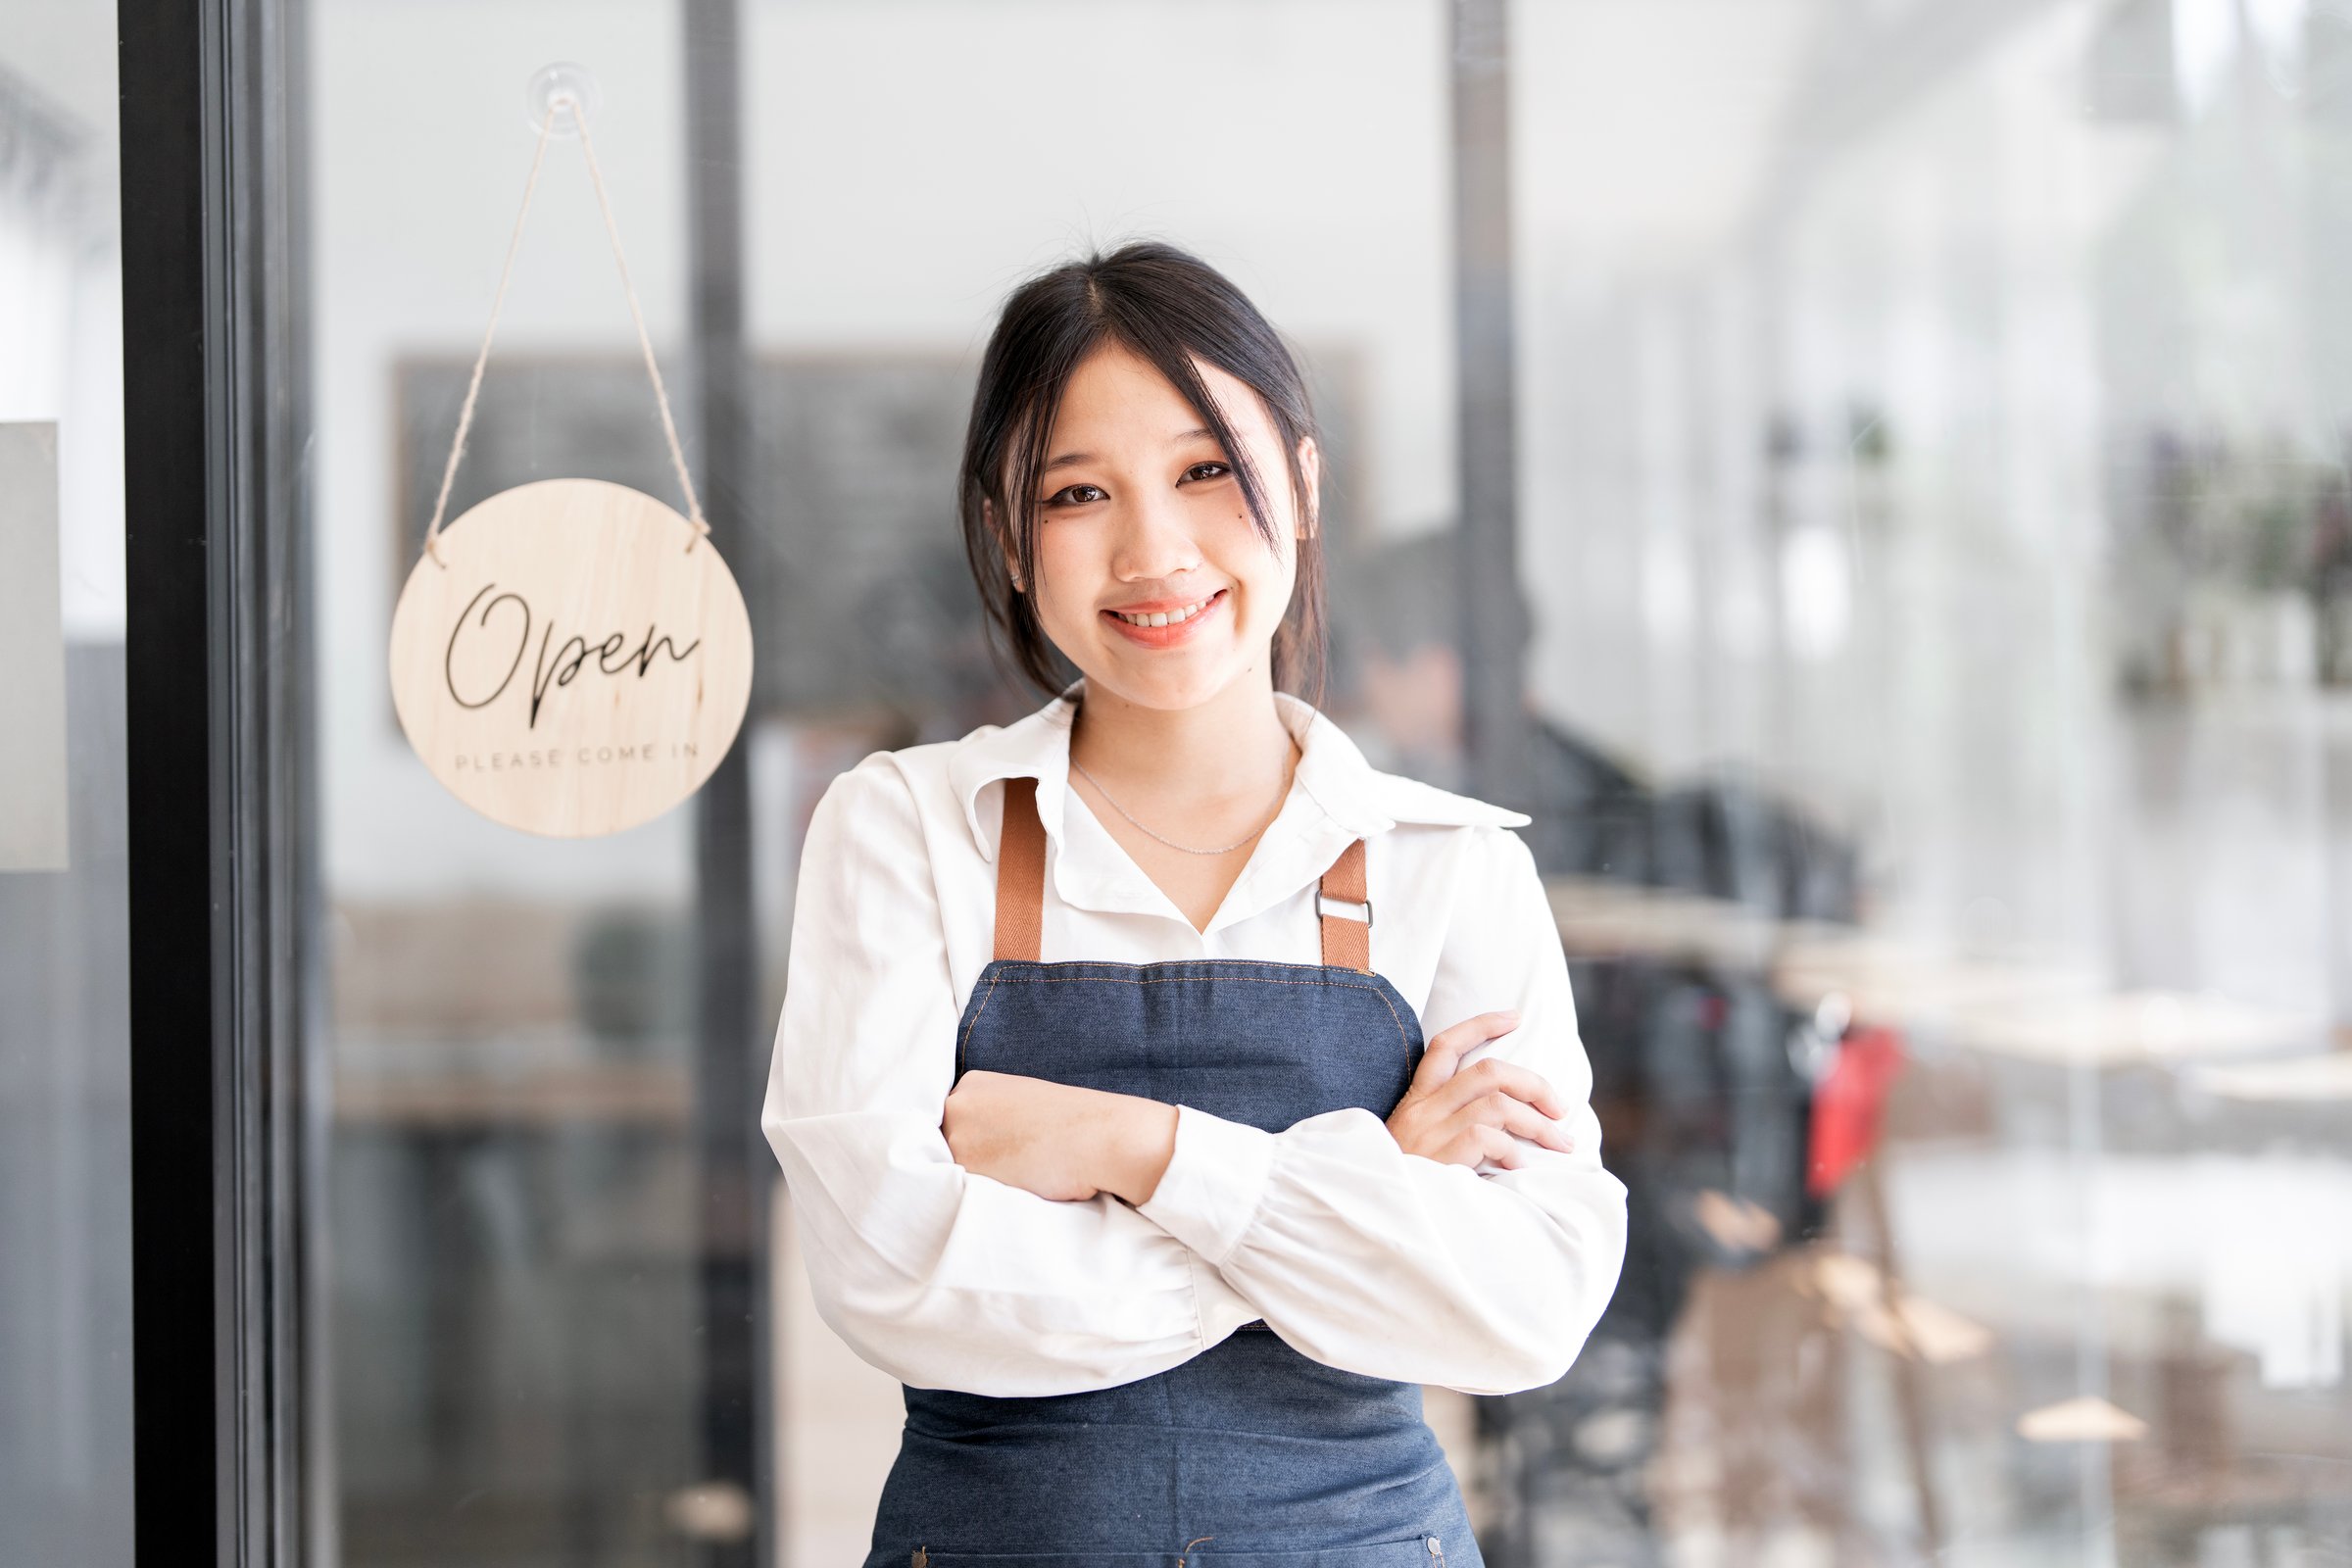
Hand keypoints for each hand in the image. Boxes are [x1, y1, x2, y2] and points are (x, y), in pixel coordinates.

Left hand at [942, 1070, 1178, 1204]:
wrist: (1100, 1136)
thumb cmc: (1074, 1124)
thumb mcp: (1025, 1103)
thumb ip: (992, 1117)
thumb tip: (979, 1146)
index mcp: (973, 1083)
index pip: (952, 1122)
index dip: (972, 1143)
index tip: (998, 1152)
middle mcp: (957, 1103)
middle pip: (943, 1144)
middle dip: (966, 1160)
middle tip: (1008, 1167)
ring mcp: (957, 1133)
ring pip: (948, 1170)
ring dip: (972, 1180)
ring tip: (1015, 1175)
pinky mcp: (965, 1165)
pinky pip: (959, 1191)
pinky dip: (979, 1195)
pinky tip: (1012, 1185)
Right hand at [1386, 1010, 1577, 1169]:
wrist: (1375, 1212)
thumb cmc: (1407, 1179)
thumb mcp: (1416, 1142)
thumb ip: (1447, 1123)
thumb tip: (1506, 1116)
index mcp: (1417, 1099)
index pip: (1446, 1045)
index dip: (1481, 1025)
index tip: (1514, 1017)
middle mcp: (1423, 1110)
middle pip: (1488, 1071)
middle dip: (1534, 1084)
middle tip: (1560, 1107)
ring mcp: (1430, 1133)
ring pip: (1497, 1105)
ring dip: (1537, 1124)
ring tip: (1559, 1143)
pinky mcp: (1438, 1159)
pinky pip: (1487, 1139)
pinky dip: (1512, 1151)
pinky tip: (1518, 1167)